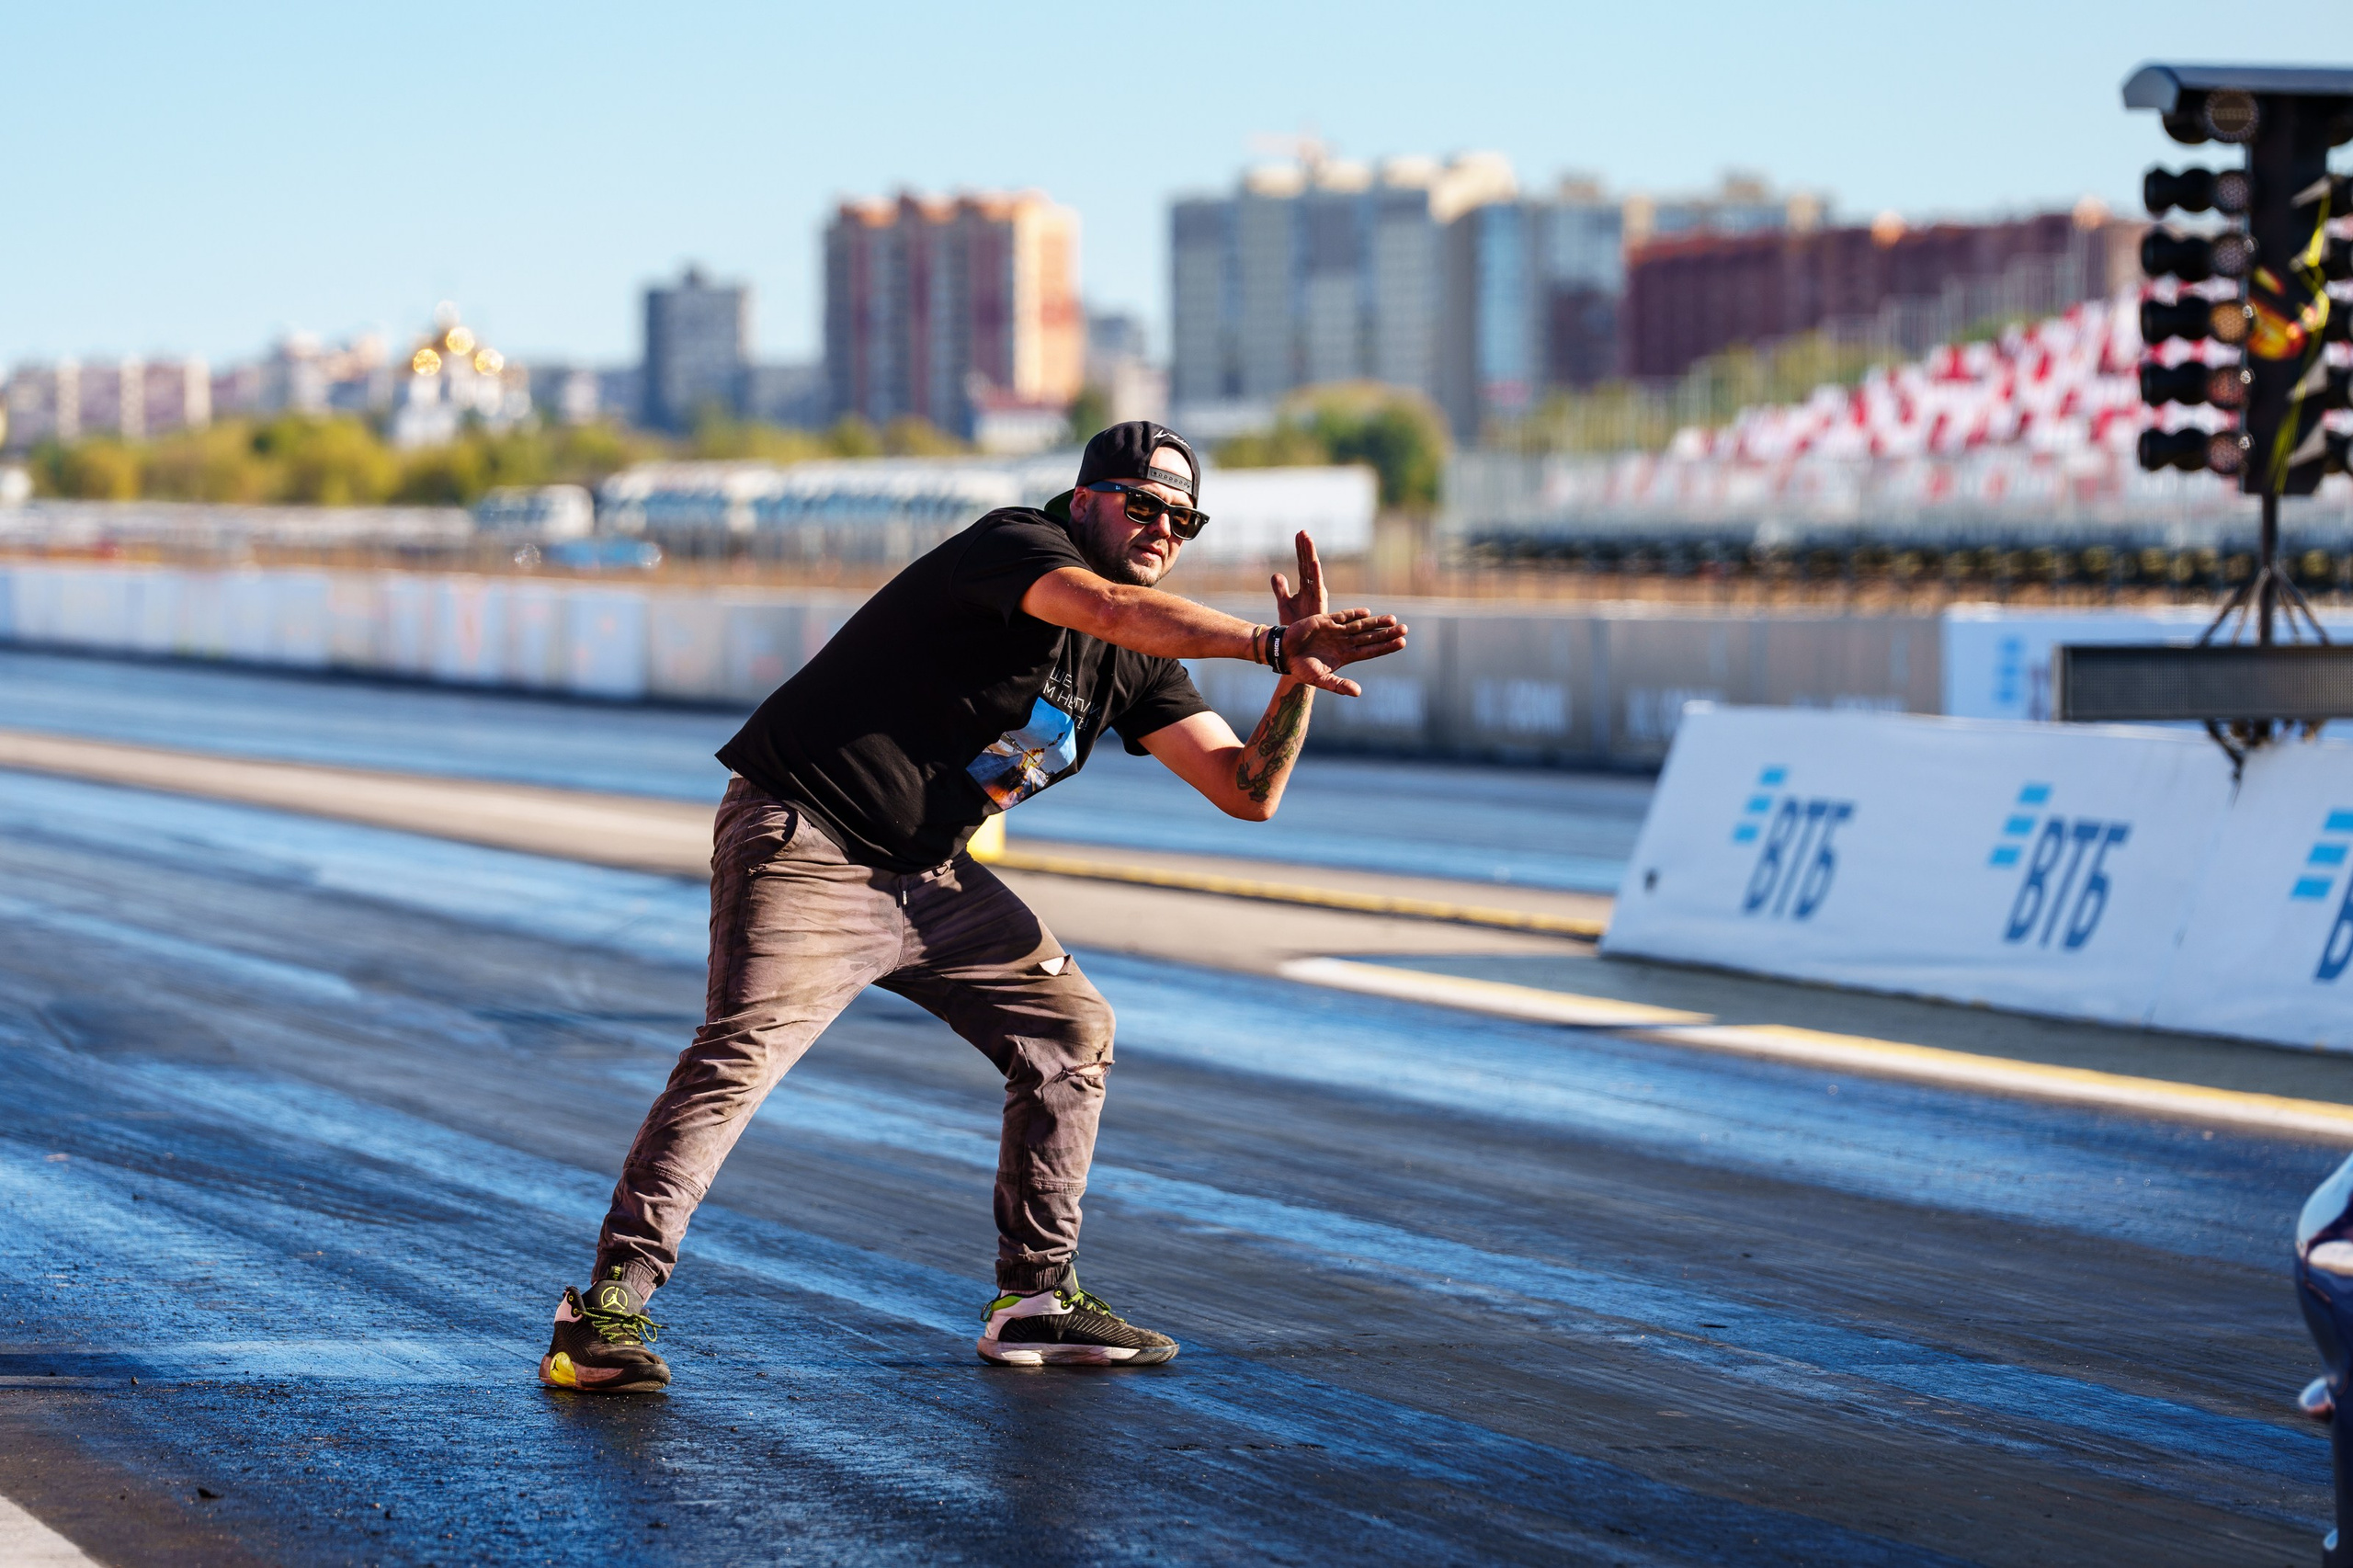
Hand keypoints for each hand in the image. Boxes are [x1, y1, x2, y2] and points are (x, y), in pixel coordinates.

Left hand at [1271, 531, 1328, 624]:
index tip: (1298, 535)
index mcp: (1306, 587)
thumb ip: (1280, 589)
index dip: (1300, 550)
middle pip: (1308, 564)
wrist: (1297, 643)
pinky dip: (1316, 572)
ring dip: (1310, 554)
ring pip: (1313, 570)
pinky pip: (1318, 585)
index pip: (1303, 564)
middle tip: (1302, 531)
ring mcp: (1317, 594)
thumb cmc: (1293, 625)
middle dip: (1305, 548)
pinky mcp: (1319, 602)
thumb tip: (1276, 574)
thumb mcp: (1284, 603)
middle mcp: (1313, 588)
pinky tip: (1313, 560)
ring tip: (1307, 539)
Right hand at [1280, 607, 1407, 696]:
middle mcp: (1344, 642)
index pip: (1371, 651)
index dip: (1386, 647)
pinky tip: (1366, 612)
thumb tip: (1358, 693)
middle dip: (1387, 633)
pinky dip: (1354, 614)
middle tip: (1405, 628)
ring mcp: (1336, 631)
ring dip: (1376, 622)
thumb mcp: (1320, 680)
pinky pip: (1343, 616)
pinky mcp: (1325, 621)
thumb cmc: (1301, 669)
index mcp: (1346, 656)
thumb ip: (1339, 685)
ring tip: (1393, 619)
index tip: (1402, 643)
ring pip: (1360, 625)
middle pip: (1370, 636)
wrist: (1283, 653)